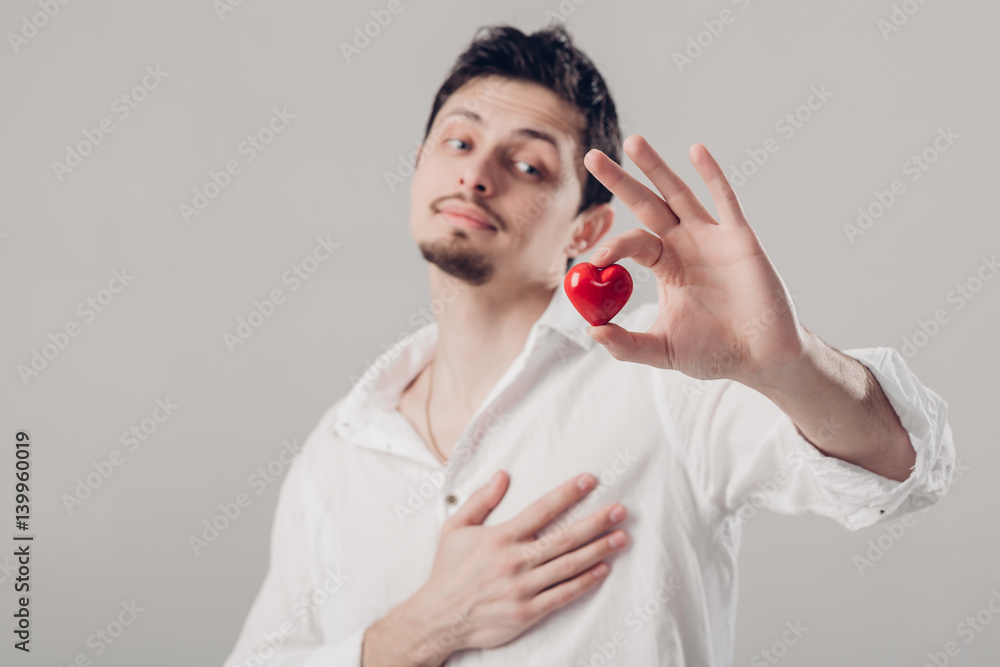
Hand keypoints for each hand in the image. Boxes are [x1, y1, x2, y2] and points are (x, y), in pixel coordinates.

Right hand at [367, 471, 627, 664]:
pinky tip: (603, 570)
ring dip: (598, 550)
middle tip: (620, 511)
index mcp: (500, 537)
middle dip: (596, 522)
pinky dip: (585, 582)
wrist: (438, 618)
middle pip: (564, 537)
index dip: (568, 493)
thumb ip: (480, 500)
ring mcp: (523, 587)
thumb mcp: (455, 528)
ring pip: (569, 565)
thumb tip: (503, 474)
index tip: (590, 480)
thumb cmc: (447, 572)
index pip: (542, 509)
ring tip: (621, 537)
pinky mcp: (527, 611)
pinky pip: (563, 594)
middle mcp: (515, 560)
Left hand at [581, 135, 803, 386]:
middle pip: (647, 205)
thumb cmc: (715, 353)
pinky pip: (725, 200)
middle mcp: (685, 245)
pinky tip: (695, 150)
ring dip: (656, 167)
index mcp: (666, 267)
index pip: (633, 242)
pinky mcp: (740, 238)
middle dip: (620, 181)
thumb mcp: (662, 350)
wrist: (761, 358)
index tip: (596, 261)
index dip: (614, 244)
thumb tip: (590, 331)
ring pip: (679, 194)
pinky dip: (711, 174)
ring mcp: (712, 238)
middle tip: (592, 157)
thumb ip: (626, 344)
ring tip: (632, 142)